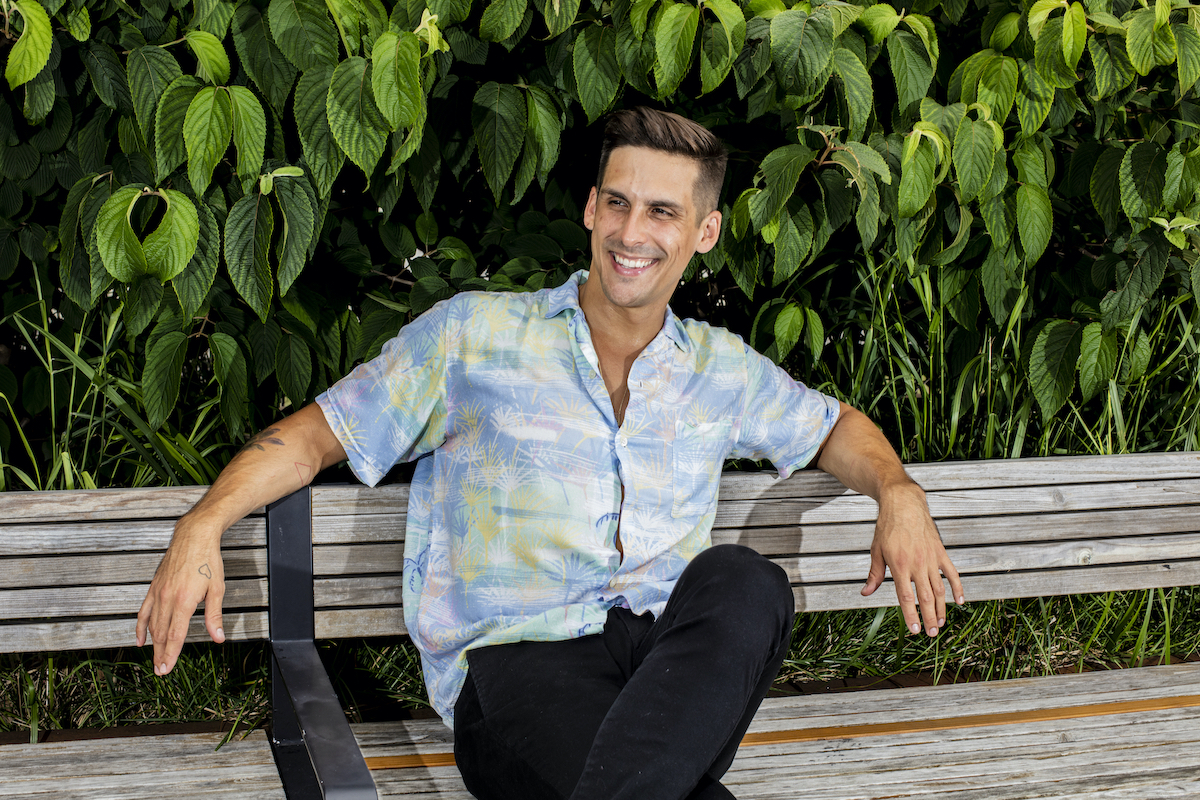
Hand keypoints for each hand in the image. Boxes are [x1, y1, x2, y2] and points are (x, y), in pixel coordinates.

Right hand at [136, 519, 225, 674]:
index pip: (175, 635)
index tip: (166, 669)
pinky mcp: (154, 588)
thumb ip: (214, 616)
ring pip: (152, 625)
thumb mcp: (217, 588)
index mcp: (184, 600)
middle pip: (161, 634)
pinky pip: (144, 611)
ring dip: (153, 644)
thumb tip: (218, 637)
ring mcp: (158, 593)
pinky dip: (140, 627)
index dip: (170, 654)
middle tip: (160, 671)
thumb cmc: (208, 560)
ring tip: (155, 659)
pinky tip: (140, 639)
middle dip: (161, 654)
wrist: (193, 536)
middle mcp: (168, 598)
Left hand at [860, 481, 963, 636]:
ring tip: (941, 623)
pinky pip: (952, 573)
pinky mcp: (940, 552)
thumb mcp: (876, 550)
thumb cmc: (887, 527)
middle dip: (929, 618)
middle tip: (931, 634)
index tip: (915, 630)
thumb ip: (874, 574)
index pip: (906, 598)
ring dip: (942, 608)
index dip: (911, 616)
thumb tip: (866, 593)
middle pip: (926, 598)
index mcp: (899, 566)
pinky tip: (959, 601)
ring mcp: (931, 559)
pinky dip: (957, 588)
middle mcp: (917, 564)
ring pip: (940, 589)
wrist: (904, 504)